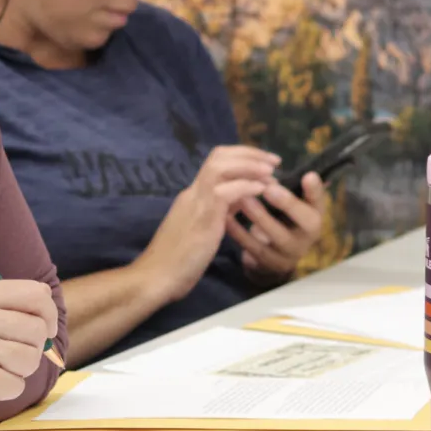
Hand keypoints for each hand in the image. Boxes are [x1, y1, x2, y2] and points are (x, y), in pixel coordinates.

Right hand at [0, 280, 59, 430]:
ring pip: (32, 358)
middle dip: (31, 348)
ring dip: (18, 372)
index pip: (35, 292)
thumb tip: (45, 321)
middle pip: (38, 328)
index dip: (46, 314)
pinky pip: (18, 385)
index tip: (40, 330)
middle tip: (5, 359)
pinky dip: (4, 391)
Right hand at [140, 146, 278, 302]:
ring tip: (271, 171)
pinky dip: (246, 186)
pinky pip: (226, 191)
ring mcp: (196, 202)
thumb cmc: (177, 261)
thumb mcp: (201, 231)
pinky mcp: (203, 217)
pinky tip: (262, 189)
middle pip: (218, 156)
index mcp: (192, 196)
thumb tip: (237, 202)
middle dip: (249, 154)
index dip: (241, 158)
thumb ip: (217, 213)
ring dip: (249, 165)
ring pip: (221, 166)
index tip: (263, 164)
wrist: (157, 276)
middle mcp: (193, 193)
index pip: (216, 164)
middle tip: (273, 161)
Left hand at [228, 173, 329, 285]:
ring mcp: (290, 253)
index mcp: (314, 216)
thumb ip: (294, 189)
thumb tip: (306, 171)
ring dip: (259, 217)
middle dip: (287, 203)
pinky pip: (253, 248)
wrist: (274, 255)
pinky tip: (227, 218)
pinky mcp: (269, 263)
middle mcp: (307, 236)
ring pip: (276, 235)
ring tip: (243, 198)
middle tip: (268, 187)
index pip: (320, 202)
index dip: (315, 190)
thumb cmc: (282, 220)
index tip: (308, 175)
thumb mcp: (292, 205)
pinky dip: (239, 233)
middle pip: (304, 221)